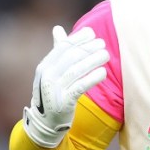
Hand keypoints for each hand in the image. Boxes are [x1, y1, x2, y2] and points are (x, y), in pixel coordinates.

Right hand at [22, 25, 108, 147]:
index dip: (78, 38)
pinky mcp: (64, 102)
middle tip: (102, 44)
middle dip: (88, 48)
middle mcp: (47, 76)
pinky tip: (103, 72)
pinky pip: (80, 87)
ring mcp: (54, 90)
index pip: (62, 47)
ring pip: (76, 70)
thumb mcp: (51, 72)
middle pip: (70, 57)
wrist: (45, 122)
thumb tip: (57, 28)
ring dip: (93, 60)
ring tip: (105, 55)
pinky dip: (92, 78)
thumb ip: (57, 51)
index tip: (92, 33)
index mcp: (44, 67)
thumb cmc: (52, 93)